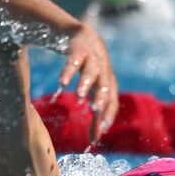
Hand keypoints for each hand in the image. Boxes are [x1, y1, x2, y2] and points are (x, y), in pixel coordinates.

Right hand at [59, 23, 117, 142]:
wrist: (74, 33)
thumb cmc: (85, 69)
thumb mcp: (90, 92)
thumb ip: (93, 115)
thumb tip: (94, 142)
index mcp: (108, 81)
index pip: (112, 99)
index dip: (109, 112)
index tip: (103, 129)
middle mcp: (103, 68)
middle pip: (105, 84)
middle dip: (101, 98)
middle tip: (96, 112)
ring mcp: (91, 55)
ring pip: (91, 69)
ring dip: (86, 82)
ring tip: (79, 97)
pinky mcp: (78, 44)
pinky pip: (74, 57)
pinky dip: (69, 69)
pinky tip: (62, 82)